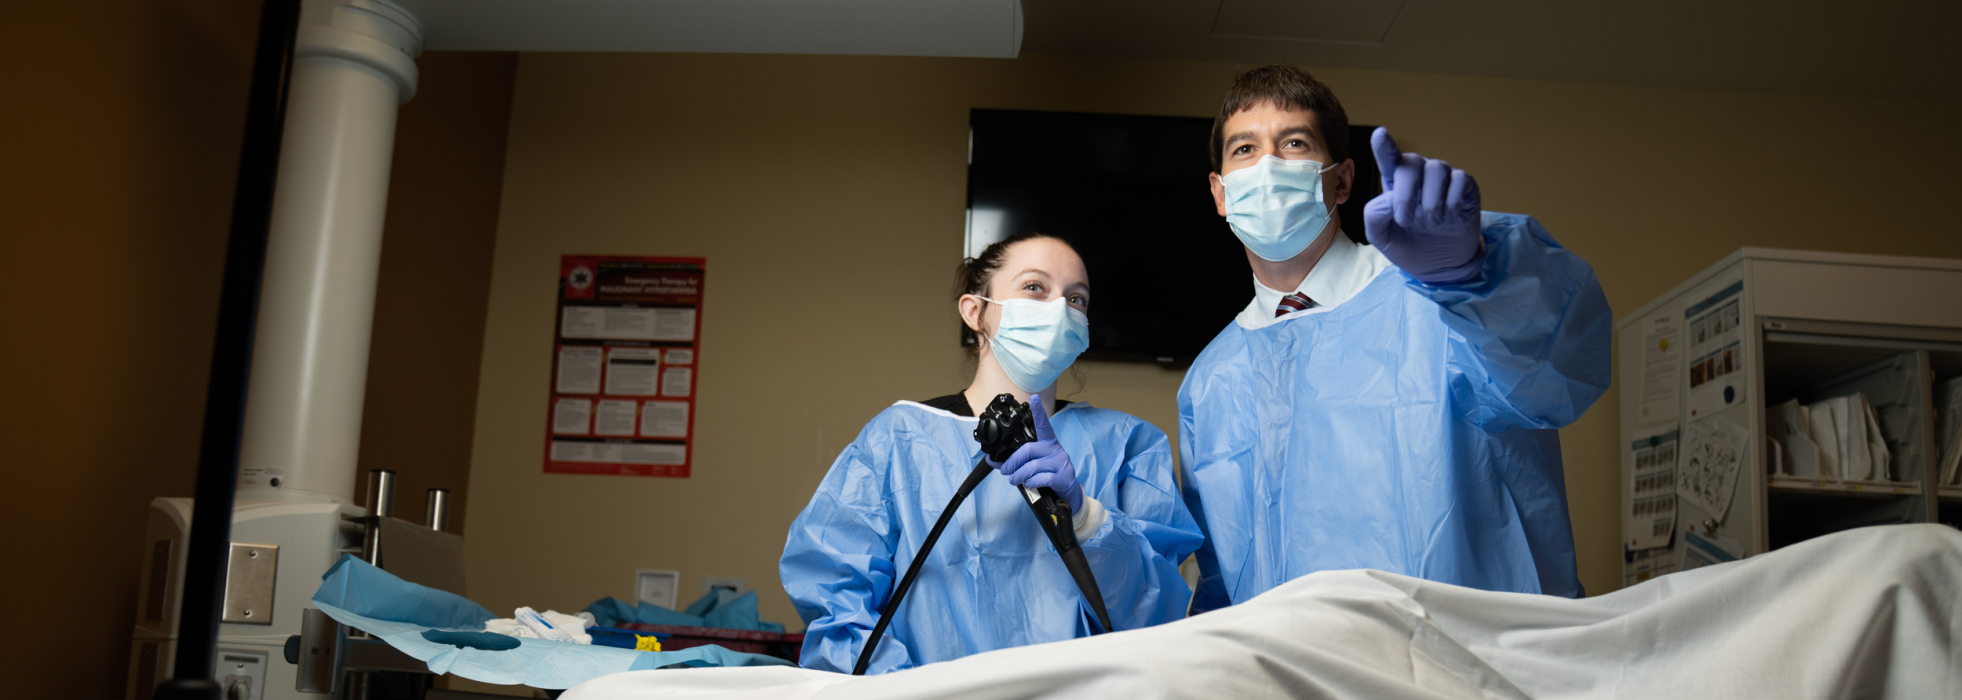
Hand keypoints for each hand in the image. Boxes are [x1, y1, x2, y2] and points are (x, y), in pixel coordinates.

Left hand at [995, 400, 1083, 511]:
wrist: (1068, 491)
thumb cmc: (1048, 473)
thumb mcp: (1033, 464)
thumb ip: (1015, 461)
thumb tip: (992, 460)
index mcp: (1047, 442)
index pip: (1043, 424)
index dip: (1038, 411)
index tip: (1034, 398)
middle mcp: (1055, 449)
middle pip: (1028, 449)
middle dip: (1012, 462)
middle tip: (1005, 471)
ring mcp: (1060, 463)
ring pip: (1033, 466)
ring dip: (1019, 475)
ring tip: (1014, 480)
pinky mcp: (1063, 477)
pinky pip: (1042, 478)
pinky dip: (1031, 482)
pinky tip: (1030, 484)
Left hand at [1363, 127, 1484, 283]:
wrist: (1439, 265)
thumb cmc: (1408, 245)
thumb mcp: (1382, 237)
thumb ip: (1375, 215)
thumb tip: (1388, 197)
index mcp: (1395, 182)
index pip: (1389, 157)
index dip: (1384, 145)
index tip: (1380, 134)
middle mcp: (1419, 174)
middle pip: (1411, 162)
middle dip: (1405, 193)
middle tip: (1404, 221)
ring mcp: (1443, 178)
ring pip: (1437, 168)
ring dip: (1430, 202)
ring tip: (1431, 224)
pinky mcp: (1466, 186)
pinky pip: (1460, 179)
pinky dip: (1452, 203)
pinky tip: (1450, 219)